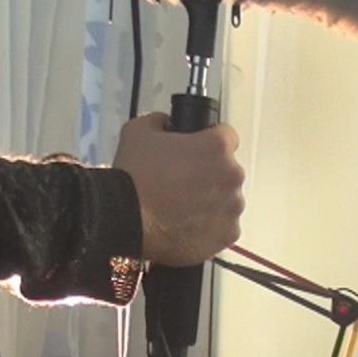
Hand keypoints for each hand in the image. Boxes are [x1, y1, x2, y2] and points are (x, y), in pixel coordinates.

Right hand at [113, 112, 244, 266]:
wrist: (125, 218)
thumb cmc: (133, 178)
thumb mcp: (139, 131)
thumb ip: (160, 121)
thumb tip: (165, 124)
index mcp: (216, 146)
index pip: (228, 137)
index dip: (209, 143)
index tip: (199, 152)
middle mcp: (231, 175)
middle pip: (228, 171)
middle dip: (210, 175)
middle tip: (183, 182)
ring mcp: (232, 207)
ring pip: (228, 200)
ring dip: (212, 202)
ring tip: (182, 206)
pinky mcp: (227, 235)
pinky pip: (224, 227)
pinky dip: (210, 227)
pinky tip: (187, 224)